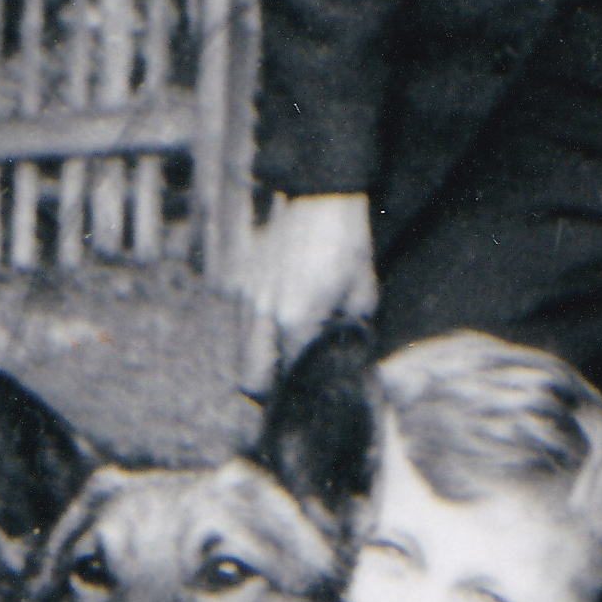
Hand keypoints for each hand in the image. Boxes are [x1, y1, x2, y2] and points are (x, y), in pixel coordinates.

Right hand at [240, 192, 377, 390]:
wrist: (321, 197)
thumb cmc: (347, 246)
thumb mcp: (362, 297)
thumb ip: (351, 337)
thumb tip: (349, 365)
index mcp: (293, 321)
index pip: (283, 381)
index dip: (294, 397)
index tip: (303, 405)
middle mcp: (260, 313)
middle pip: (249, 378)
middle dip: (266, 391)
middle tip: (288, 392)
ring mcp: (244, 296)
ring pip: (240, 350)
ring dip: (258, 360)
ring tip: (284, 357)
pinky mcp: (239, 279)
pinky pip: (241, 321)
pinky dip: (255, 331)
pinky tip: (278, 322)